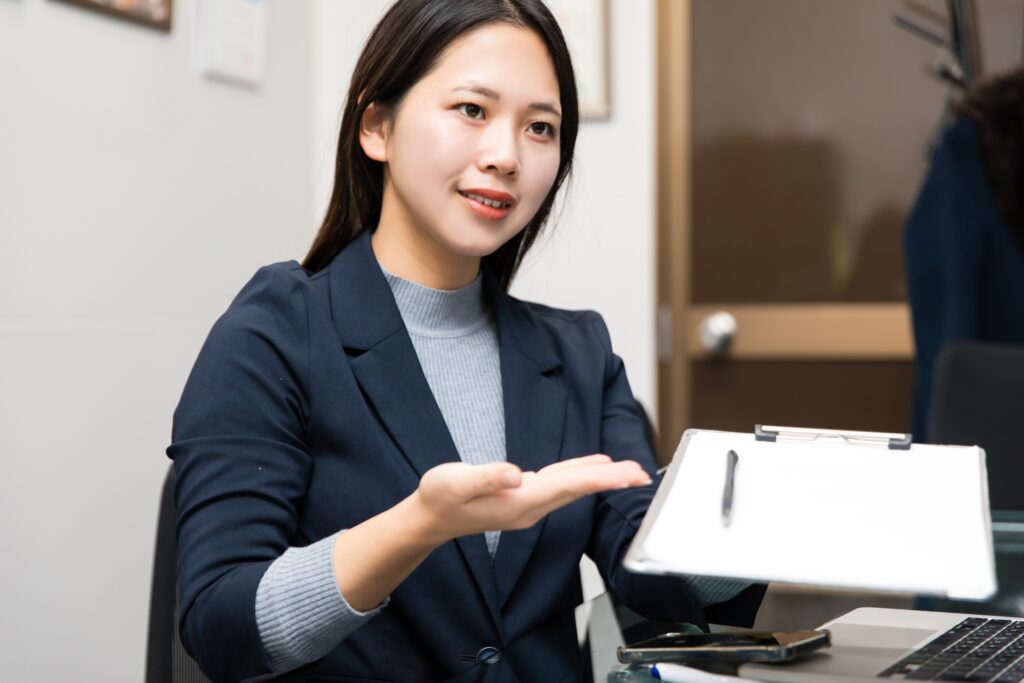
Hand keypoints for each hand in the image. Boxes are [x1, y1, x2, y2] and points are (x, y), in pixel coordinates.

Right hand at [411, 454, 652, 544]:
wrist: (430, 518)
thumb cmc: (440, 497)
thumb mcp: (455, 482)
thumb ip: (486, 478)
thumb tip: (514, 475)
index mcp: (520, 501)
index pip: (568, 487)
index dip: (599, 479)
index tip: (626, 475)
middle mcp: (530, 507)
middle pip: (578, 490)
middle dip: (611, 481)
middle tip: (642, 473)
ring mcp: (529, 505)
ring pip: (572, 489)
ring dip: (601, 480)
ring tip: (628, 472)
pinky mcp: (524, 498)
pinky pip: (561, 486)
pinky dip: (580, 476)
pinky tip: (592, 470)